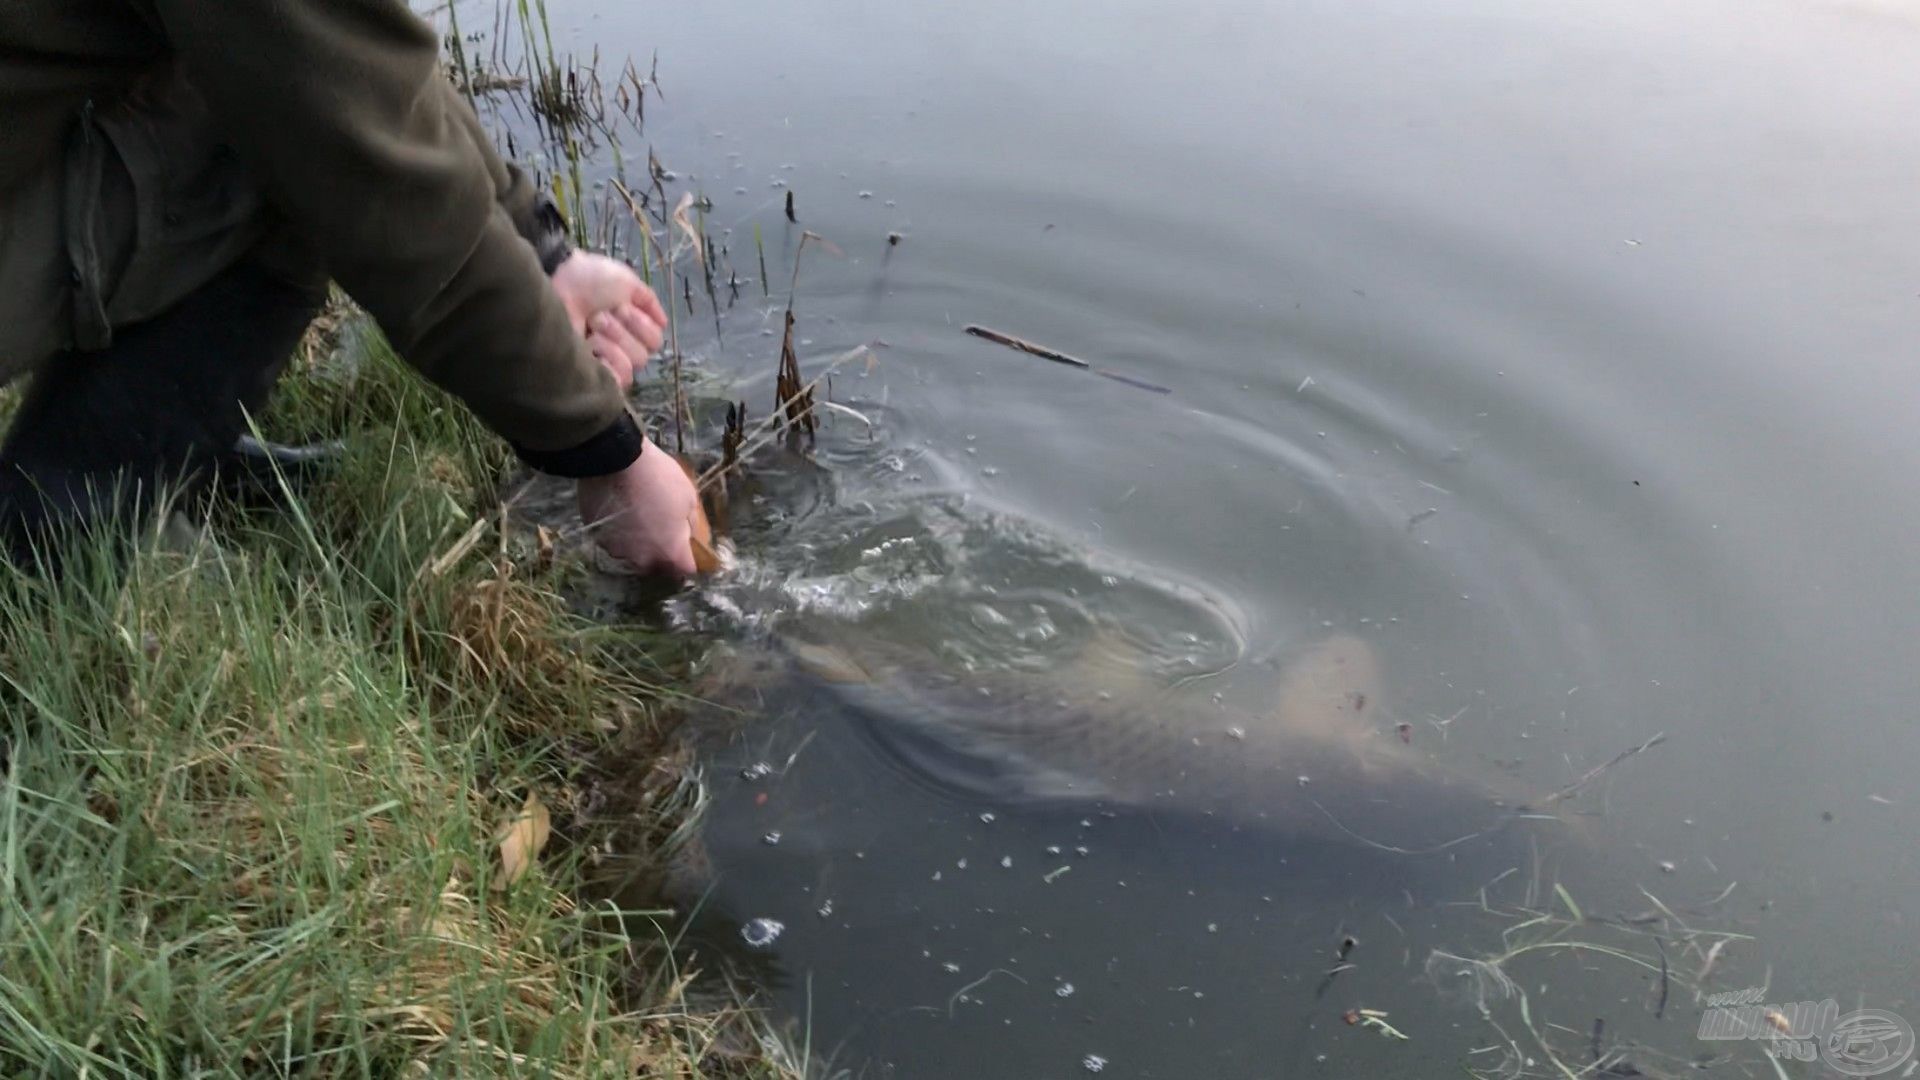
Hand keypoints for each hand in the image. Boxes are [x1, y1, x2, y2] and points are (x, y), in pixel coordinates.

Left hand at [549, 251, 666, 390]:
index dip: (640, 322)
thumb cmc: (590, 279)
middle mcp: (621, 346)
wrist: (560, 282)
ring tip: (591, 325)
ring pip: (633, 364)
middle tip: (600, 315)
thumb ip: (648, 301)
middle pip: (645, 354)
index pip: (655, 340)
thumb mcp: (627, 282)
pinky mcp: (593, 372)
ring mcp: (606, 361)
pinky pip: (619, 379)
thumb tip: (664, 323)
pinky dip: (609, 359)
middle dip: (623, 329)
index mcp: (631, 328)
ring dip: (613, 339)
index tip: (619, 304)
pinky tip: (592, 345)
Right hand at [576, 436, 700, 578]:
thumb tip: (689, 536)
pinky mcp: (597, 537)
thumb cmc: (659, 478)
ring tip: (636, 519)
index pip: (685, 570)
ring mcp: (617, 550)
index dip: (689, 561)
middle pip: (655, 566)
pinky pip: (612, 540)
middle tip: (661, 531)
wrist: (616, 461)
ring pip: (631, 554)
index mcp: (669, 552)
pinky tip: (618, 513)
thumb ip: (690, 524)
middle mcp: (642, 559)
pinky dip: (617, 531)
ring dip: (636, 543)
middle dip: (660, 554)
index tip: (688, 551)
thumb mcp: (688, 498)